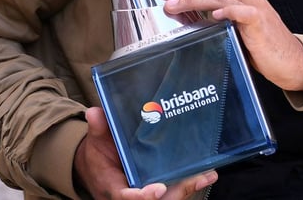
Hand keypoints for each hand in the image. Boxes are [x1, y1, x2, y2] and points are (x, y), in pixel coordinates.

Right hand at [75, 107, 217, 198]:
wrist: (96, 167)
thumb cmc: (98, 155)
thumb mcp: (95, 142)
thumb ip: (98, 128)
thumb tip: (94, 112)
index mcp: (113, 188)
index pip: (127, 197)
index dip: (143, 196)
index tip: (158, 189)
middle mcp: (131, 194)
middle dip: (176, 193)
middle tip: (195, 179)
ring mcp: (145, 192)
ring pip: (168, 197)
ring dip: (187, 188)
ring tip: (206, 175)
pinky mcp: (157, 188)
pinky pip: (173, 190)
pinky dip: (189, 184)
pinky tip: (207, 174)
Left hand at [159, 0, 302, 91]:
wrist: (290, 60)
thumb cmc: (260, 44)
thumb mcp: (234, 25)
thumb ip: (214, 15)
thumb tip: (183, 12)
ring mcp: (255, 6)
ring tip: (173, 5)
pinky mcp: (260, 22)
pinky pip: (242, 12)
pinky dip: (226, 11)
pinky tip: (213, 15)